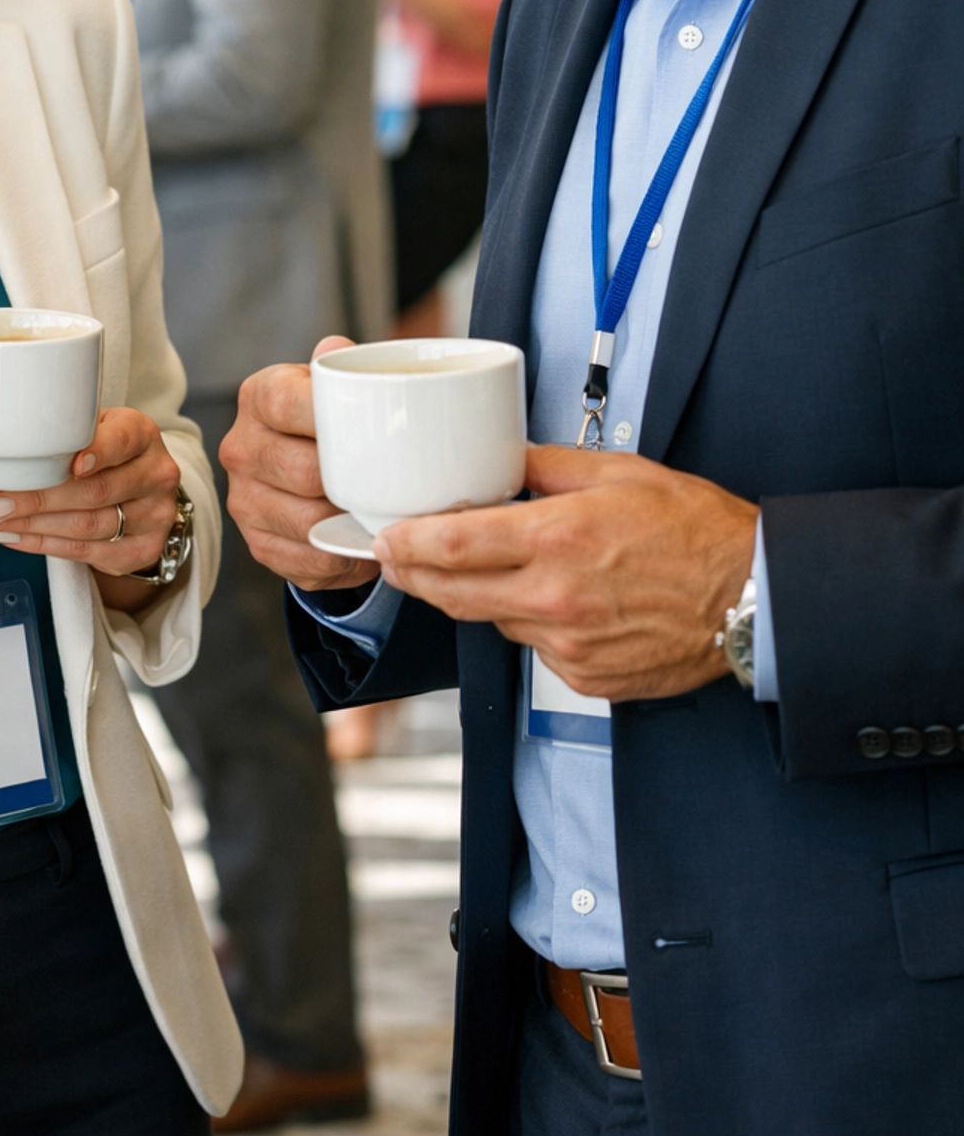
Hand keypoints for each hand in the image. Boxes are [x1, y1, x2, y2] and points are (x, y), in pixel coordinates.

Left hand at [0, 407, 180, 613]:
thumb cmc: (109, 453)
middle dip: (39, 499)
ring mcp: (154, 515)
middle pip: (96, 492)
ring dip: (36, 526)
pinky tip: (20, 537)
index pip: (122, 441)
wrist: (144, 487)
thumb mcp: (96, 429)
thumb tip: (4, 459)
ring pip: (89, 526)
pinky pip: (88, 552)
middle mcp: (156, 474)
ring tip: (0, 521)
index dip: (98, 453)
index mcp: (142, 434)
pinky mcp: (143, 549)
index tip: (71, 464)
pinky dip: (47, 546)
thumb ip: (64, 438)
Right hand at [220, 339, 378, 593]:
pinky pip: (309, 562)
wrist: (304, 464)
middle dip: (352, 481)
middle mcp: (241, 447)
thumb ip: (342, 370)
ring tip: (380, 515)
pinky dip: (343, 558)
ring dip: (350, 525)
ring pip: (308, 523)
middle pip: (304, 472)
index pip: (286, 403)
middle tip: (391, 481)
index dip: (329, 417)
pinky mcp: (257, 544)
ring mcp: (244, 500)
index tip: (371, 426)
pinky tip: (360, 541)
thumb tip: (336, 350)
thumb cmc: (329, 420)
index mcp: (258, 397)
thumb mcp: (334, 386)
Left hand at [376, 443, 758, 701]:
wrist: (752, 596)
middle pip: (455, 593)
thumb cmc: (695, 530)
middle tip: (397, 558)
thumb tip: (499, 456)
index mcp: (558, 539)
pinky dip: (531, 625)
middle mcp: (555, 599)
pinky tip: (553, 602)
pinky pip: (535, 650)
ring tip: (490, 569)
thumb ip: (545, 466)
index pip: (453, 545)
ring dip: (480, 597)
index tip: (383, 537)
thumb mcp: (616, 473)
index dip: (405, 544)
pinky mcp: (586, 678)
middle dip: (416, 575)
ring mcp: (569, 645)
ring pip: (494, 621)